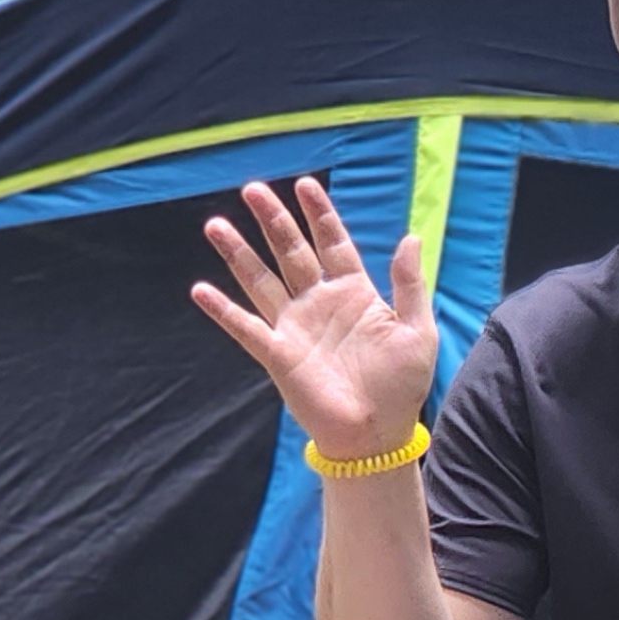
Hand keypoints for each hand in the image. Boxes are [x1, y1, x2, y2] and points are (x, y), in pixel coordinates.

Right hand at [191, 178, 437, 461]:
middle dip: (273, 221)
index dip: (320, 215)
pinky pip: (245, 328)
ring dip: (239, 254)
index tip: (305, 185)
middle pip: (291, 252)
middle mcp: (319, 304)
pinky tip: (201, 290)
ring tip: (216, 224)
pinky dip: (222, 311)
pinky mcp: (278, 354)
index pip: (333, 244)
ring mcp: (295, 327)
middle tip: (253, 188)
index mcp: (354, 294)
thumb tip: (410, 236)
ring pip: (261, 281)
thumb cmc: (401, 385)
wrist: (378, 434)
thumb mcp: (417, 330)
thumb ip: (409, 284)